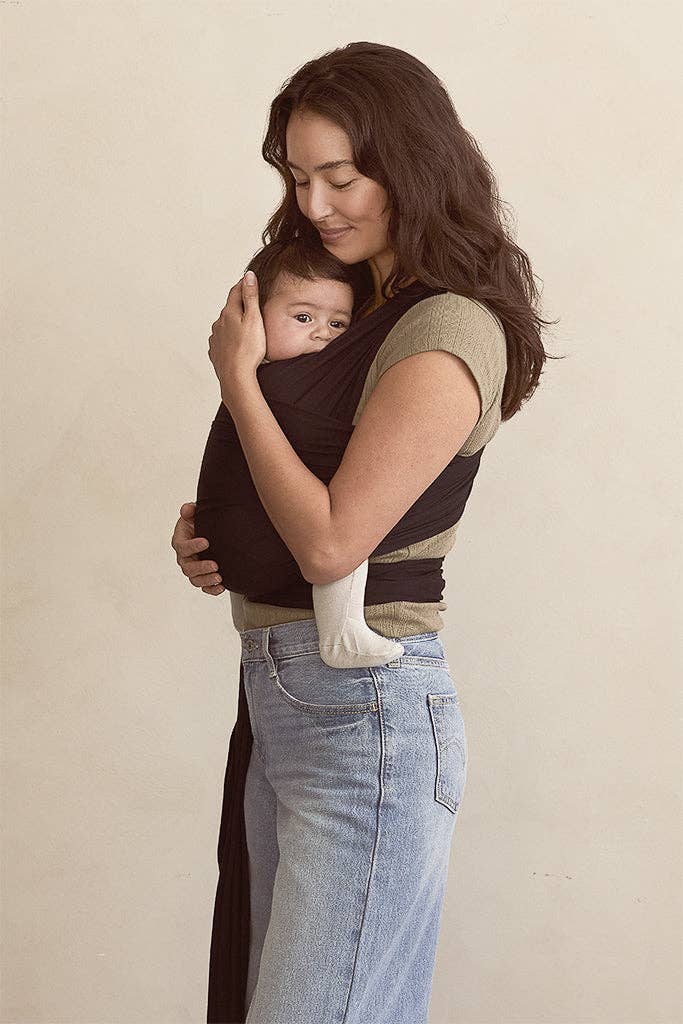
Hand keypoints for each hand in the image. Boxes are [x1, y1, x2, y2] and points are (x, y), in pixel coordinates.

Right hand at [171, 502, 224, 594]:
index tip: (207, 542)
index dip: (193, 546)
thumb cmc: (199, 522)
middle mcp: (184, 558)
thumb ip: (190, 510)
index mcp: (180, 542)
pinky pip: (204, 587)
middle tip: (215, 565)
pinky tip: (221, 587)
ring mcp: (192, 569)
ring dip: (206, 580)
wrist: (210, 532)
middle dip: (201, 567)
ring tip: (219, 577)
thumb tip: (187, 509)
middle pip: (187, 567)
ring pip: (195, 580)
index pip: (182, 546)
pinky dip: (212, 589)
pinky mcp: (202, 577)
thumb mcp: (194, 514)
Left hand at [208, 271, 265, 408]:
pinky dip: (229, 337)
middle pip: (229, 308)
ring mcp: (215, 338)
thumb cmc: (248, 350)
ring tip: (244, 325)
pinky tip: (236, 342)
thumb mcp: (254, 319)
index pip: (235, 291)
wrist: (235, 377)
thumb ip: (250, 297)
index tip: (249, 279)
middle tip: (249, 301)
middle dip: (239, 304)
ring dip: (233, 322)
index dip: (244, 284)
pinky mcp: (215, 351)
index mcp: (228, 313)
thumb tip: (248, 276)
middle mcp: (218, 323)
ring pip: (225, 324)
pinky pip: (222, 340)